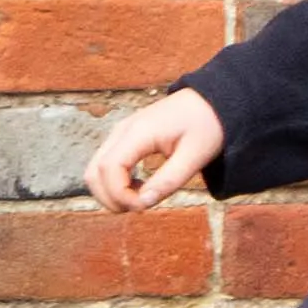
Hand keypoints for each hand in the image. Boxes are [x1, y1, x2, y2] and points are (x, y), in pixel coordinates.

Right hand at [85, 86, 223, 214]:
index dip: (120, 194)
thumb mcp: (195, 156)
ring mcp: (119, 134)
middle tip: (140, 208)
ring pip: (95, 170)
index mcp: (138, 132)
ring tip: (139, 199)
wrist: (213, 100)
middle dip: (110, 198)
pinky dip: (114, 183)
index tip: (144, 206)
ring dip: (109, 192)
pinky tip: (138, 187)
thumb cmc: (208, 125)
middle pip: (94, 173)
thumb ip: (168, 180)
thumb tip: (143, 203)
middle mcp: (121, 131)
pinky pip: (105, 165)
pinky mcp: (123, 138)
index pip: (109, 168)